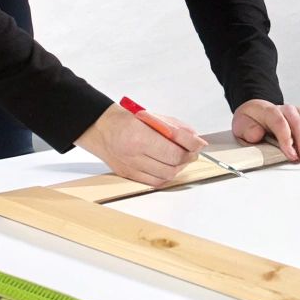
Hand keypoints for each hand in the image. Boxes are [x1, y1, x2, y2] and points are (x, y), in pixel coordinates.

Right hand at [75, 102, 207, 185]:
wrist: (100, 128)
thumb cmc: (126, 119)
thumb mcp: (153, 116)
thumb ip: (175, 127)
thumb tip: (195, 139)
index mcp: (139, 137)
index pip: (174, 151)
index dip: (191, 148)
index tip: (199, 143)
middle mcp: (134, 155)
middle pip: (172, 167)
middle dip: (187, 158)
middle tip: (192, 151)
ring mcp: (130, 168)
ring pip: (165, 177)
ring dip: (178, 168)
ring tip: (180, 157)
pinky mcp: (128, 176)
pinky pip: (154, 182)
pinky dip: (166, 175)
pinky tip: (168, 165)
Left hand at [231, 99, 299, 161]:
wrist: (258, 111)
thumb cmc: (251, 121)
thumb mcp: (241, 125)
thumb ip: (247, 129)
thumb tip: (256, 134)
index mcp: (269, 111)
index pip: (280, 123)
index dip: (287, 140)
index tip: (291, 155)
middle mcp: (286, 110)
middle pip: (299, 124)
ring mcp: (298, 113)